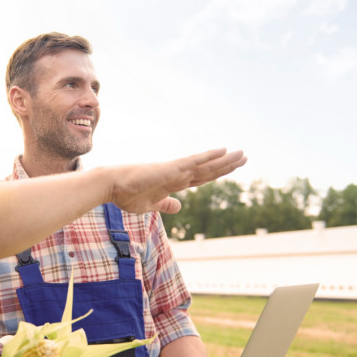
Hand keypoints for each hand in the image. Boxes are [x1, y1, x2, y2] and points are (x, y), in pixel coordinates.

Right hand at [107, 148, 246, 213]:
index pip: (201, 178)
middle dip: (227, 165)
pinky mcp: (171, 168)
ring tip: (242, 154)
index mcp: (173, 183)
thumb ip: (166, 205)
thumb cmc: (126, 195)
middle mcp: (178, 175)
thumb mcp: (151, 205)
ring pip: (206, 165)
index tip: (231, 168)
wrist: (112, 186)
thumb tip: (179, 206)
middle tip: (244, 157)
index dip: (217, 173)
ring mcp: (175, 170)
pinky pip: (194, 161)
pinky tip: (222, 150)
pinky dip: (209, 156)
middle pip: (208, 171)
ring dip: (225, 160)